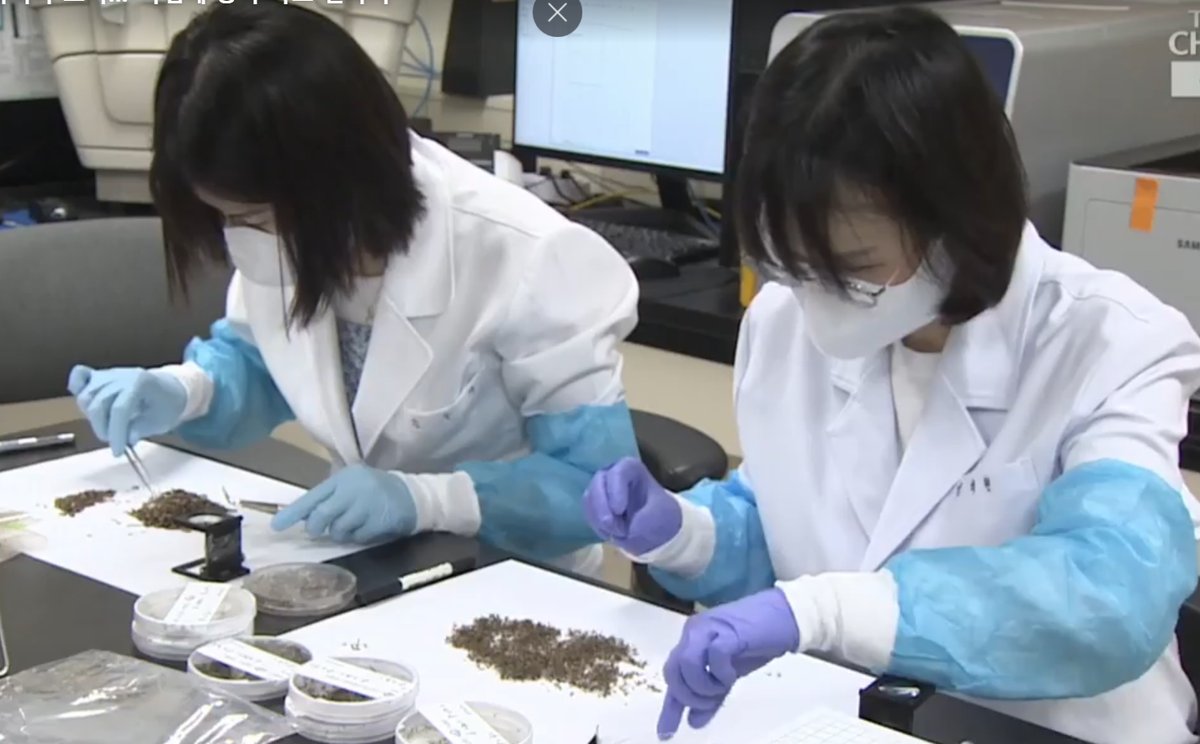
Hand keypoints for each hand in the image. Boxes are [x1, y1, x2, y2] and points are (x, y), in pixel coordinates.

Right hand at [67, 366, 187, 456]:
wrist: (172, 388)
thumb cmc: (167, 406)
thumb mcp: (161, 421)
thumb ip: (141, 428)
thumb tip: (126, 438)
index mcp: (140, 383)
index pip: (120, 409)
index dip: (116, 433)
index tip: (117, 452)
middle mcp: (121, 375)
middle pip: (98, 403)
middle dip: (103, 428)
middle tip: (113, 441)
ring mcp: (108, 374)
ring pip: (86, 396)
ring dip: (92, 417)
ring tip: (108, 427)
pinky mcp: (99, 376)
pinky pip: (80, 376)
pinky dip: (76, 387)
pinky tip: (84, 404)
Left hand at [271, 464, 417, 542]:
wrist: (411, 496)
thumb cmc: (375, 491)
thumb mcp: (351, 486)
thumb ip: (329, 498)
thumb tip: (303, 516)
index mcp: (343, 478)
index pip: (312, 496)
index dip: (293, 513)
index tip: (276, 526)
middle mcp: (353, 489)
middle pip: (321, 515)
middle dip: (317, 527)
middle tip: (319, 531)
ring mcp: (366, 505)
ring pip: (338, 530)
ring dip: (340, 533)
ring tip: (353, 523)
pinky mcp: (377, 521)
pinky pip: (356, 537)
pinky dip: (357, 537)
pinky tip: (367, 527)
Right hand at [584, 457, 681, 555]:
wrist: (655, 531)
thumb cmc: (660, 517)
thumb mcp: (661, 516)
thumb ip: (644, 520)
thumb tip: (629, 528)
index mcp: (631, 469)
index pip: (617, 472)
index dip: (615, 491)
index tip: (619, 511)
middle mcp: (612, 474)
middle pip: (598, 483)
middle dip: (604, 508)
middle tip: (617, 529)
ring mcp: (601, 488)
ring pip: (589, 498)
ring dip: (600, 519)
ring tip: (618, 533)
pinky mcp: (594, 504)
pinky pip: (588, 512)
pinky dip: (596, 524)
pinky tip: (610, 532)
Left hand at [657, 588, 799, 738]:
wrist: (783, 617)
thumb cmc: (755, 642)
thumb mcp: (728, 675)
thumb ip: (710, 697)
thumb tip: (694, 722)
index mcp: (690, 641)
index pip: (672, 676)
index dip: (669, 708)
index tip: (665, 734)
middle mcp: (693, 632)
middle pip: (672, 671)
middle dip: (689, 696)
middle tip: (710, 701)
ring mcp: (709, 628)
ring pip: (687, 664)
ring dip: (704, 686)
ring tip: (723, 687)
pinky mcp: (729, 631)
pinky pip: (714, 656)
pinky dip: (721, 673)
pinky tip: (731, 675)